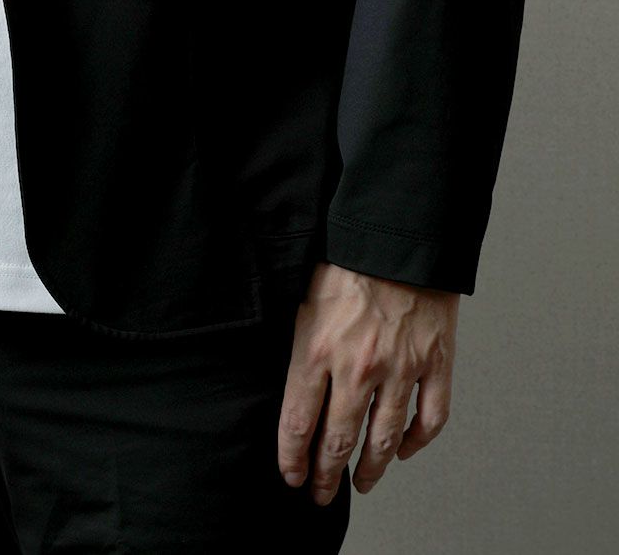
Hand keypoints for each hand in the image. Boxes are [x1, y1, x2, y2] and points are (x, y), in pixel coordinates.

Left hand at [277, 260, 457, 503]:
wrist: (399, 234)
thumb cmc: (345, 259)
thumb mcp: (303, 299)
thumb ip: (300, 348)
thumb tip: (291, 392)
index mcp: (316, 349)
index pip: (298, 423)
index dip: (292, 458)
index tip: (290, 477)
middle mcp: (357, 367)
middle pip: (339, 441)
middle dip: (325, 475)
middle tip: (320, 493)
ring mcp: (400, 369)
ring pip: (383, 439)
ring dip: (369, 469)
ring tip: (360, 483)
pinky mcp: (435, 364)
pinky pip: (429, 419)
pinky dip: (415, 442)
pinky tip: (401, 449)